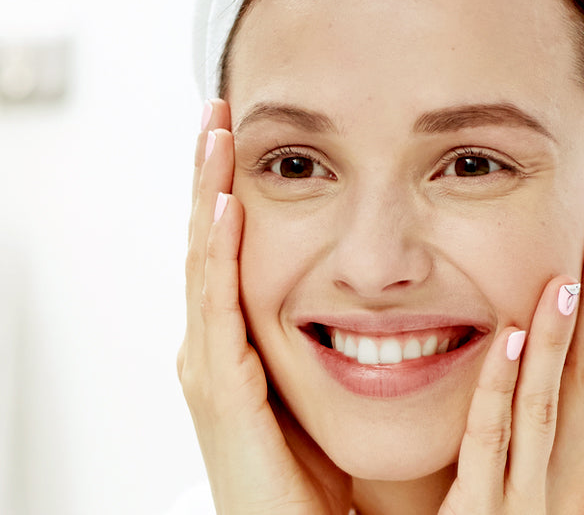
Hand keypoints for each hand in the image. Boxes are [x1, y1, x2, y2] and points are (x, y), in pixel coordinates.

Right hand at [178, 99, 352, 514]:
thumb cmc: (314, 490)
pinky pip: (219, 309)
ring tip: (214, 135)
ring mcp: (208, 370)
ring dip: (206, 193)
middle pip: (204, 242)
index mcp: (233, 349)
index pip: (227, 249)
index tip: (239, 129)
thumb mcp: (322, 398)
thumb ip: (330, 349)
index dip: (227, 188)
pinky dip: (220, 253)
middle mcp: (210, 351)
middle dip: (207, 173)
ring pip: (203, 262)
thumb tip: (380, 301)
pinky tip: (226, 209)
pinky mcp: (221, 394)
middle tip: (216, 106)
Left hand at [440, 238, 583, 513]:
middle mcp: (567, 491)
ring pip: (550, 405)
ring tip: (566, 276)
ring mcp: (528, 506)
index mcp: (580, 484)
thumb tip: (529, 379)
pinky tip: (508, 339)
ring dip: (560, 336)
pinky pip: (492, 441)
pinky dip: (502, 387)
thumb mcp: (520, 498)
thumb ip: (525, 449)